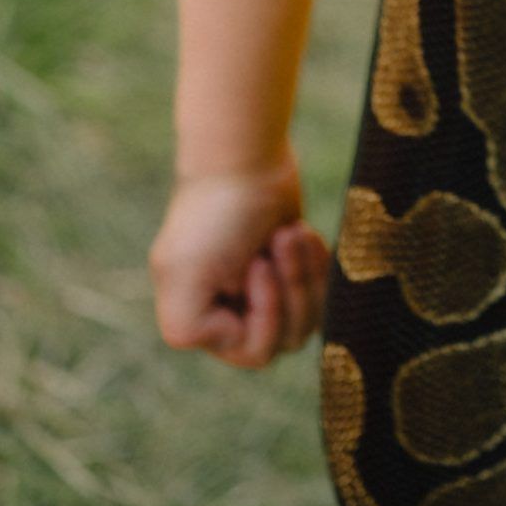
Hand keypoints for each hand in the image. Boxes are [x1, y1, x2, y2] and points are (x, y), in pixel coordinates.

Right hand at [149, 147, 331, 368]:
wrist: (244, 155)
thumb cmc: (217, 212)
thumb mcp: (184, 273)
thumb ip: (184, 326)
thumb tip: (225, 342)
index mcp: (199, 321)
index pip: (254, 350)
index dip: (267, 311)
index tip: (257, 263)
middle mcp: (230, 313)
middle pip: (287, 339)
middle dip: (293, 287)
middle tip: (282, 238)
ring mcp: (263, 293)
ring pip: (309, 319)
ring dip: (306, 273)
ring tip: (291, 231)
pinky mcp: (291, 271)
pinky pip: (322, 294)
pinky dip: (319, 265)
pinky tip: (306, 232)